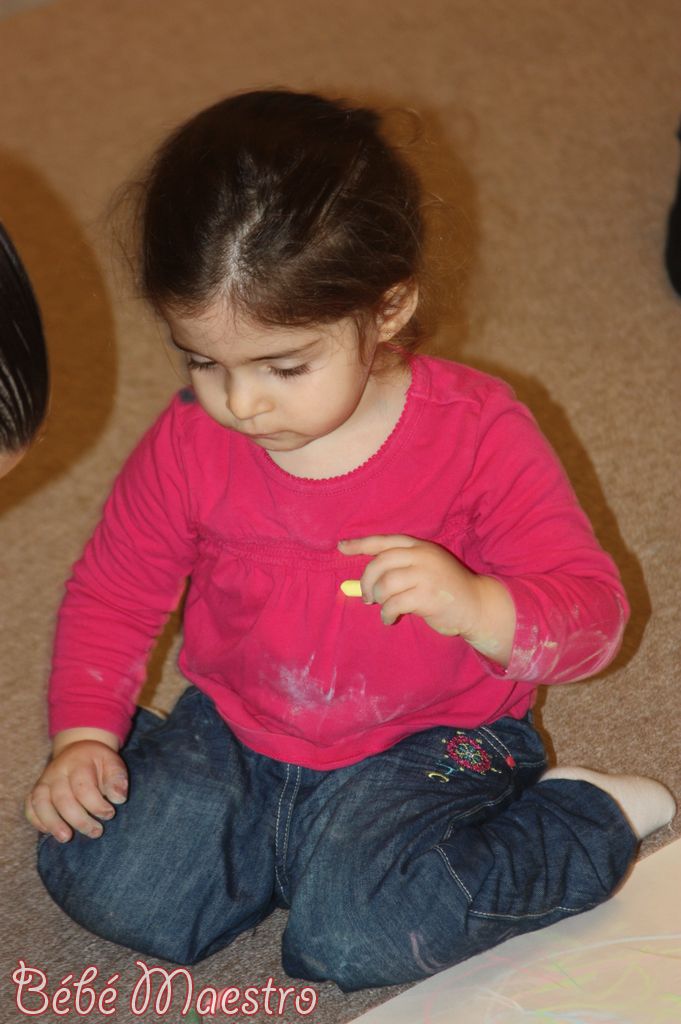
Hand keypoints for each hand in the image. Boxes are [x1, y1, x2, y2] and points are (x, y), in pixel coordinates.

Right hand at [25, 733, 127, 842]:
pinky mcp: (35, 791)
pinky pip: (30, 807)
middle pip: (62, 799)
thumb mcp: (112, 762)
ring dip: (53, 823)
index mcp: (78, 763)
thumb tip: (119, 799)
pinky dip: (36, 820)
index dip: (96, 805)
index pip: (83, 787)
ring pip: (40, 803)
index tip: (110, 814)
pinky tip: (48, 831)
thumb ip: (117, 779)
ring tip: (66, 837)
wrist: (77, 750)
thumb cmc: (97, 761)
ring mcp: (44, 782)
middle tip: (96, 832)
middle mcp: (57, 772)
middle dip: (79, 820)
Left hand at [339, 534, 514, 663]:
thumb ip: (400, 571)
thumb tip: (364, 585)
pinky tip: (390, 619)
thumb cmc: (446, 589)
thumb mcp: (425, 570)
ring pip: (385, 584)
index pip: (383, 541)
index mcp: (419, 547)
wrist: (478, 604)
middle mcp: (421, 556)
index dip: (360, 544)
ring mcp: (425, 574)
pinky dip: (386, 614)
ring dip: (377, 598)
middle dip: (367, 580)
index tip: (341, 547)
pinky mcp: (427, 596)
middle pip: (379, 563)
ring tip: (383, 607)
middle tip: (367, 596)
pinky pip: (394, 604)